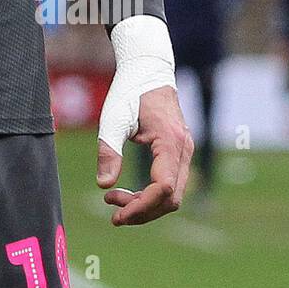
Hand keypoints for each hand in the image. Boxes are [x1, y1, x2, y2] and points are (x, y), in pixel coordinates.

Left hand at [98, 84, 192, 224]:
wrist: (148, 73)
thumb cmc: (129, 92)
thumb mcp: (113, 118)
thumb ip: (109, 150)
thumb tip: (103, 185)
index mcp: (170, 141)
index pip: (163, 187)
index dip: (141, 206)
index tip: (116, 214)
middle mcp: (184, 151)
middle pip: (171, 198)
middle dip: (142, 211)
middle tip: (112, 212)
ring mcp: (185, 153)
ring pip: (172, 195)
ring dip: (145, 205)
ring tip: (113, 199)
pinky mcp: (179, 155)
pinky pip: (170, 184)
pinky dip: (150, 195)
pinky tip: (128, 193)